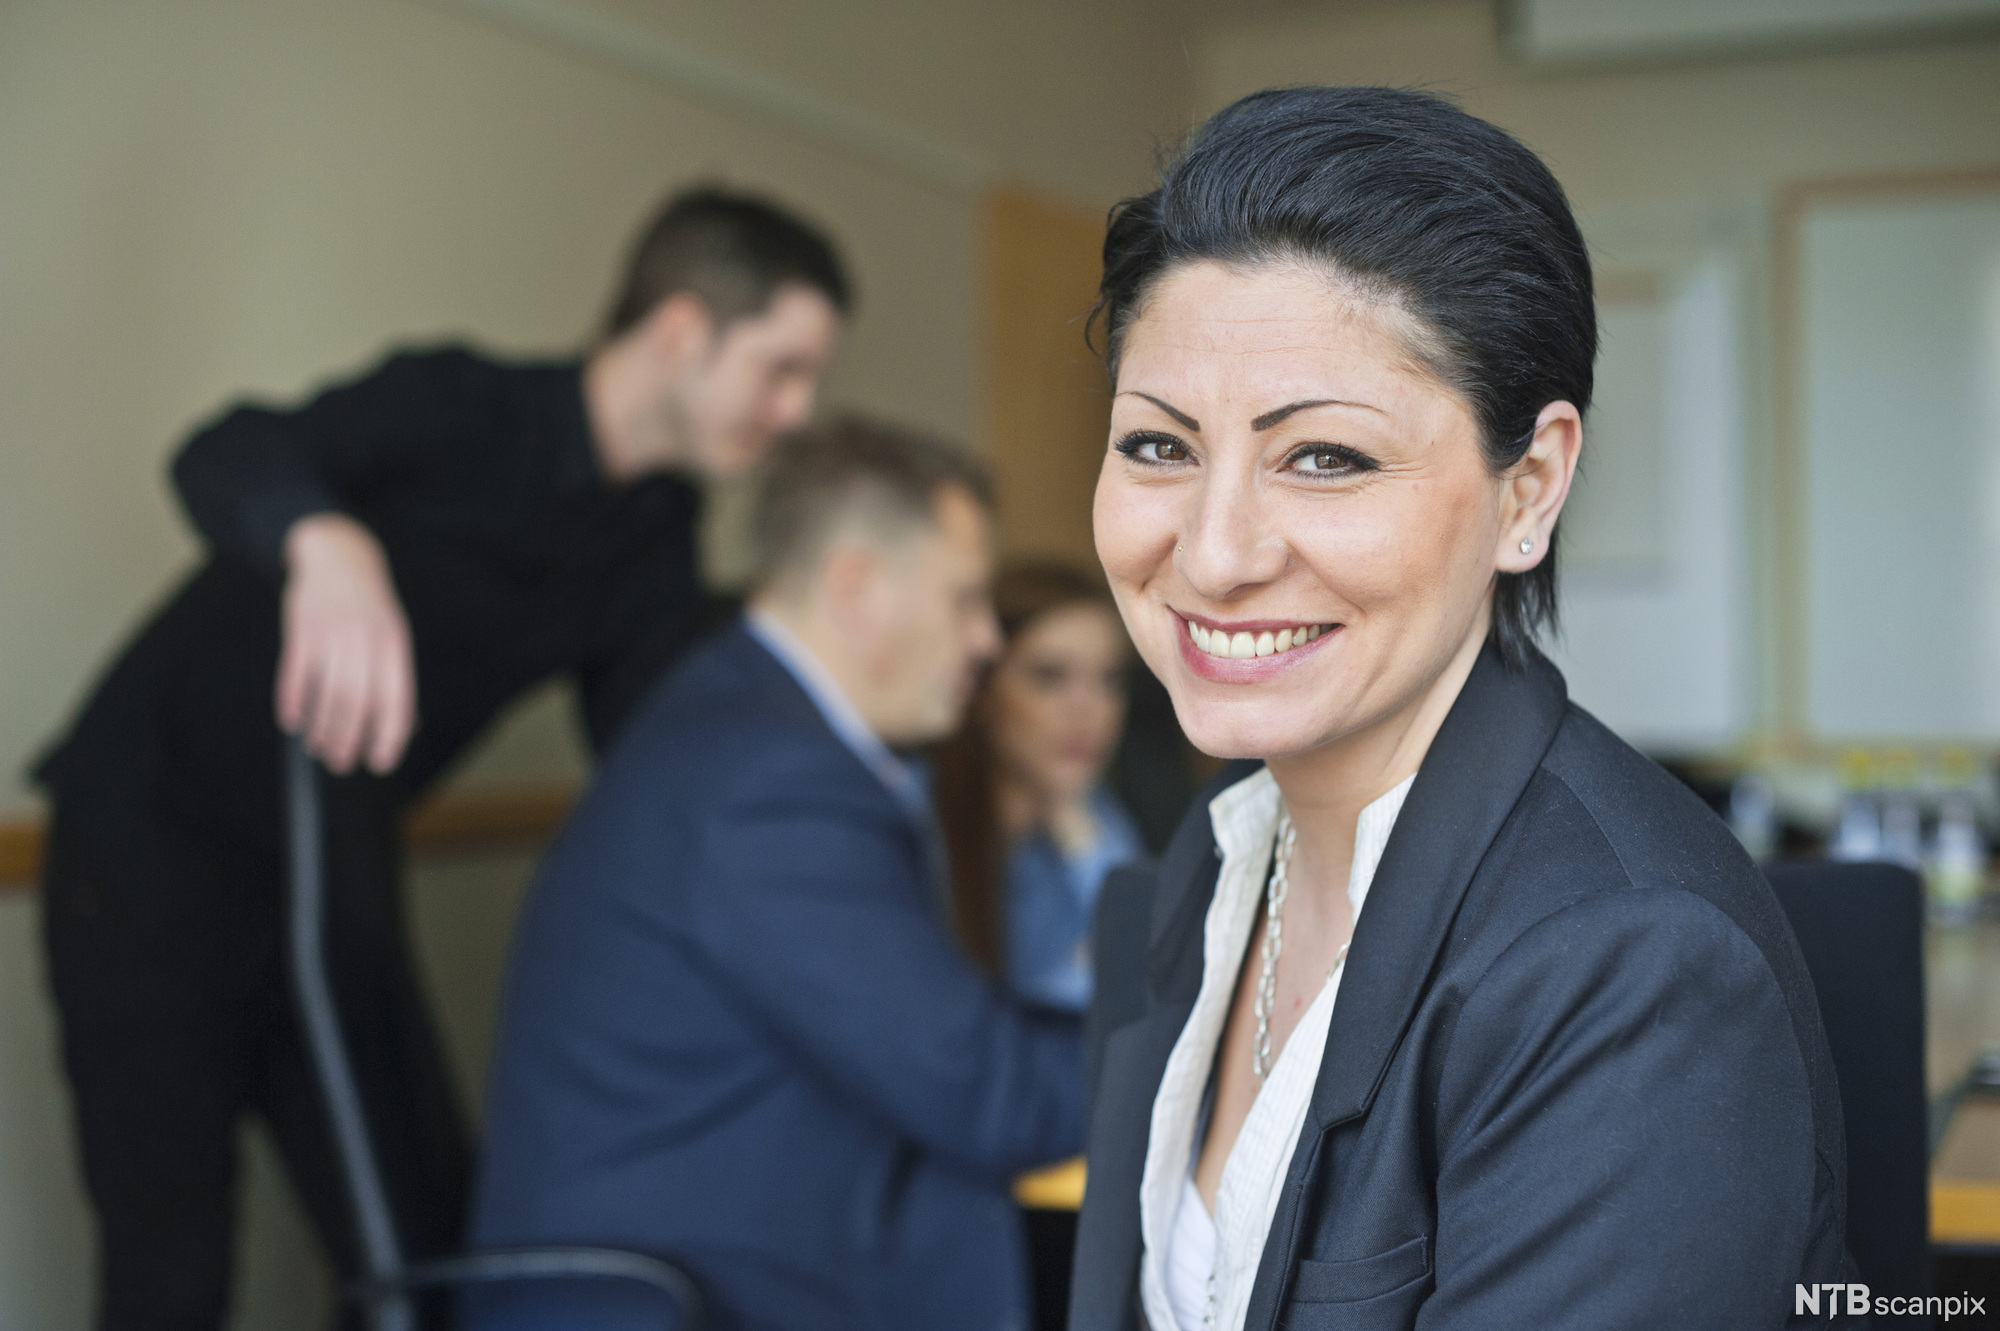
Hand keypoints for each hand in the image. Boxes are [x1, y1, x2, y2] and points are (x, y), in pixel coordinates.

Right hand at [277, 514, 415, 774]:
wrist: (340, 557)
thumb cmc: (371, 610)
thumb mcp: (393, 638)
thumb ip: (396, 679)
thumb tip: (407, 728)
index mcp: (395, 646)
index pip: (397, 699)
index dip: (390, 735)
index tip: (380, 764)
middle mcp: (367, 640)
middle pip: (358, 701)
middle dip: (348, 739)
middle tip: (341, 763)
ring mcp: (333, 632)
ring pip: (327, 691)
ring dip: (322, 727)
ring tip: (318, 747)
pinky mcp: (302, 628)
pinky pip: (295, 673)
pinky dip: (293, 702)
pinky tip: (293, 722)